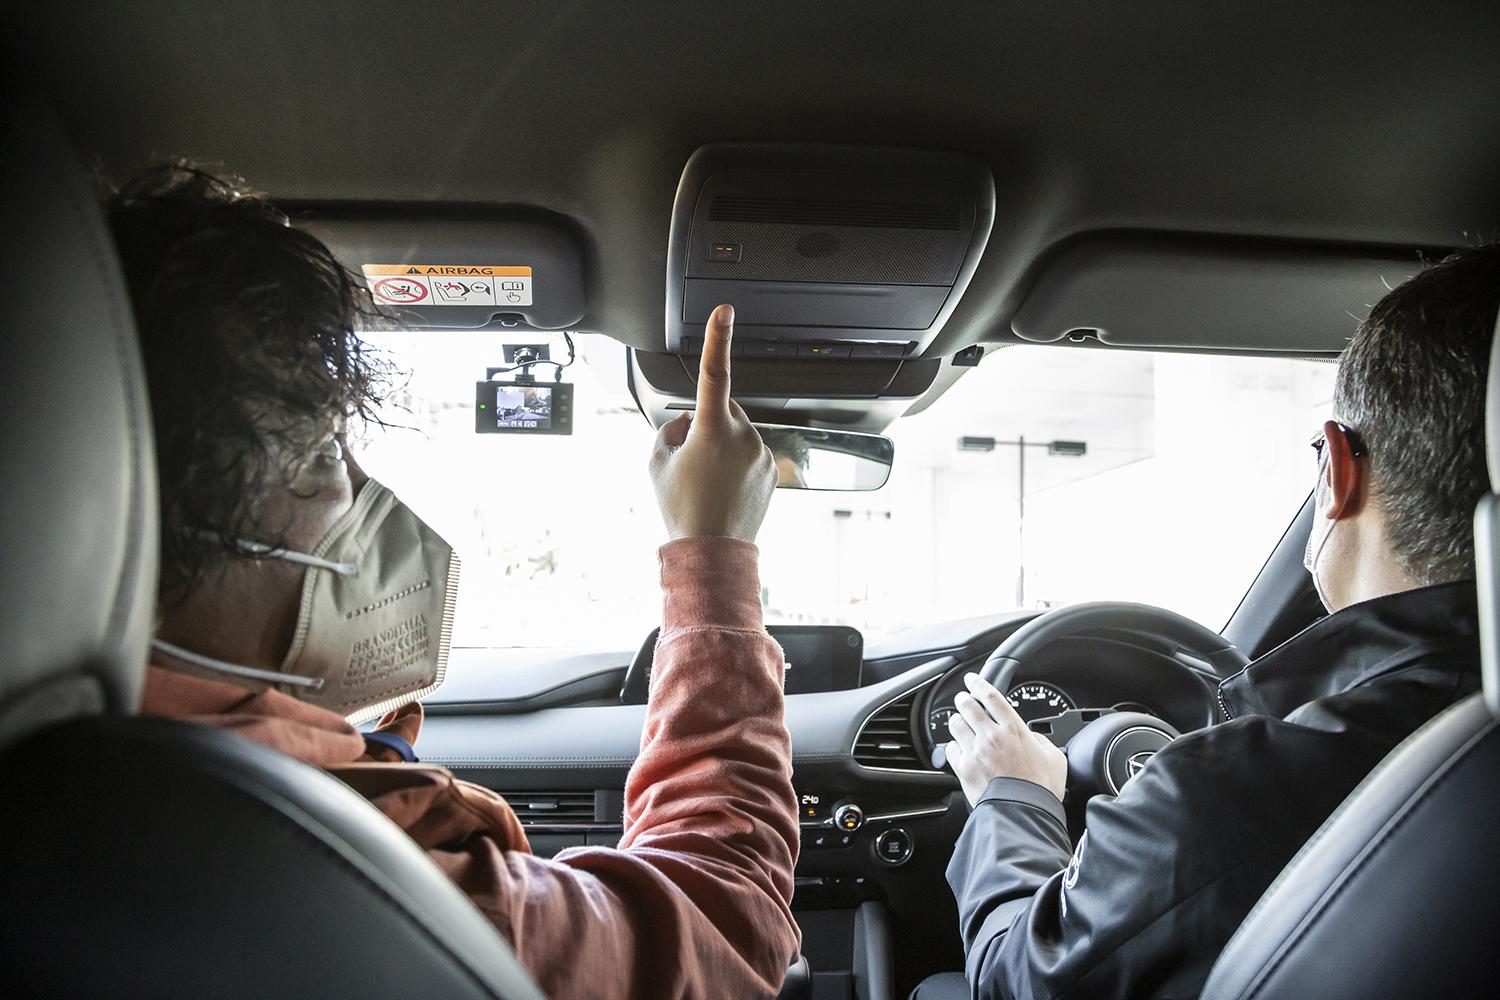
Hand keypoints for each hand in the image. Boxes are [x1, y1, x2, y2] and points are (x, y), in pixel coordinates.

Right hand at [650, 304, 776, 541]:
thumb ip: (669, 429)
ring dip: (723, 446)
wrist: (713, 552)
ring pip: (738, 433)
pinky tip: (725, 489)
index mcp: (713, 429)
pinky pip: (752, 453)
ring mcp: (762, 453)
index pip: (714, 373)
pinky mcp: (773, 470)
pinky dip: (738, 464)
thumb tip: (686, 420)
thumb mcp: (656, 463)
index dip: (717, 338)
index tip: (725, 311)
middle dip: (708, 424)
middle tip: (691, 460)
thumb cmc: (682, 509)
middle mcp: (744, 436)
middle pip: (723, 410)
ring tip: (708, 482)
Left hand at [946, 673, 1067, 807]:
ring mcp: (975, 751)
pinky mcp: (963, 768)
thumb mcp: (1054, 758)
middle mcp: (991, 736)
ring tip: (961, 723)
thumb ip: (1042, 742)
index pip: (991, 696)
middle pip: (968, 705)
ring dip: (957, 721)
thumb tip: (1034, 739)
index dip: (978, 684)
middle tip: (963, 699)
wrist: (1024, 813)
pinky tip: (960, 749)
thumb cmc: (1040, 789)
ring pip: (956, 724)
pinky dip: (954, 746)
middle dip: (963, 699)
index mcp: (1014, 730)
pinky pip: (951, 748)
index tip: (972, 680)